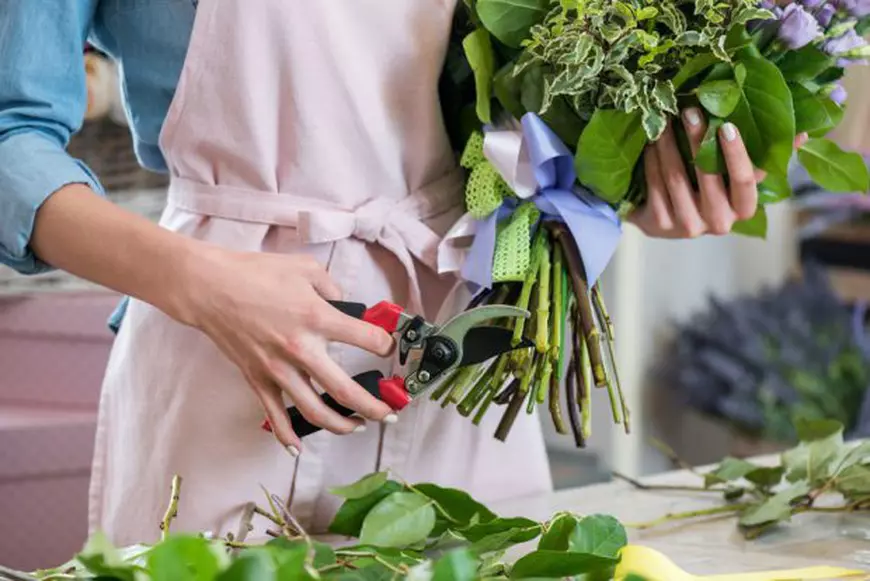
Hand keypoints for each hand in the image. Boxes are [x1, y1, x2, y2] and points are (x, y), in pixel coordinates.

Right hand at [181, 247, 396, 454]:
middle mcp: (300, 349)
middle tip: (389, 412)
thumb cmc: (255, 273)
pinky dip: (287, 435)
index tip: (389, 348)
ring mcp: (278, 369)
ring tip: (359, 426)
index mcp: (317, 318)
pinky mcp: (257, 379)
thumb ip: (333, 289)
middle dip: (374, 406)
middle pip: (345, 390)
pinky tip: (299, 448)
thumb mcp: (305, 268)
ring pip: (315, 411)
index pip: (367, 340)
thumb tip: (346, 307)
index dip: (385, 345)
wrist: (209, 288)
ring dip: (342, 425)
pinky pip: (275, 415)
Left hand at [628, 108, 806, 237]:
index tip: (727, 125)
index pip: (745, 181)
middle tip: (689, 110)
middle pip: (706, 176)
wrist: (669, 220)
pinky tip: (651, 142)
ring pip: (676, 177)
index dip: (736, 154)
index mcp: (744, 209)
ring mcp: (687, 225)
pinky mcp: (660, 225)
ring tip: (664, 120)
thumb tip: (803, 132)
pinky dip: (652, 160)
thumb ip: (766, 157)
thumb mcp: (738, 177)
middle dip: (697, 139)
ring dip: (668, 145)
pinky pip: (655, 184)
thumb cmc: (711, 191)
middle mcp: (718, 222)